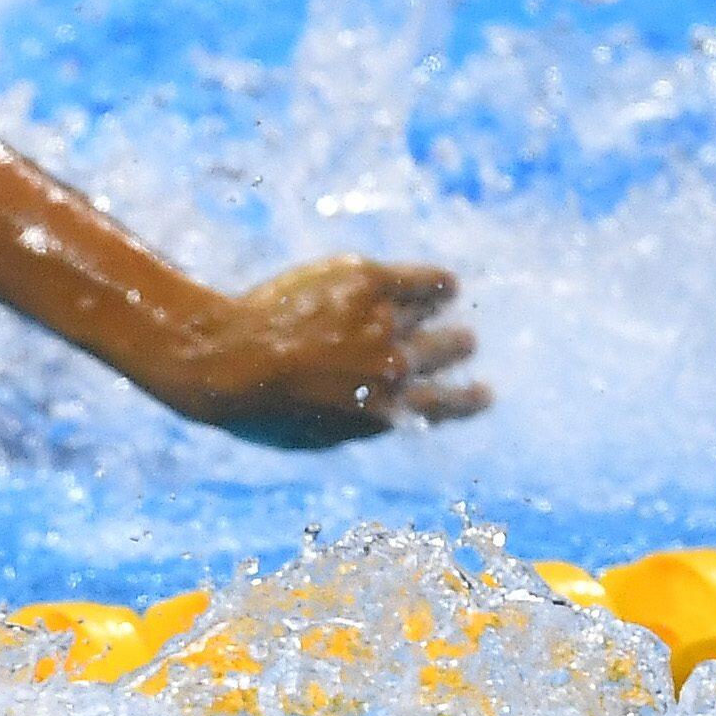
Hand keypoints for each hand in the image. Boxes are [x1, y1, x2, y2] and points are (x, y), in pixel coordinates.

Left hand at [164, 257, 486, 447]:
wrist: (231, 363)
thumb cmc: (259, 407)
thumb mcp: (316, 435)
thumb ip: (358, 424)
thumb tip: (382, 417)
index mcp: (387, 412)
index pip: (448, 406)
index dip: (470, 399)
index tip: (484, 393)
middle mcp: (395, 368)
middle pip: (448, 351)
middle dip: (456, 346)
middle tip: (462, 340)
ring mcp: (384, 323)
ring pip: (432, 313)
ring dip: (442, 310)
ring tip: (447, 299)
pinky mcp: (369, 284)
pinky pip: (421, 280)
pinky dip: (435, 282)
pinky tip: (441, 282)